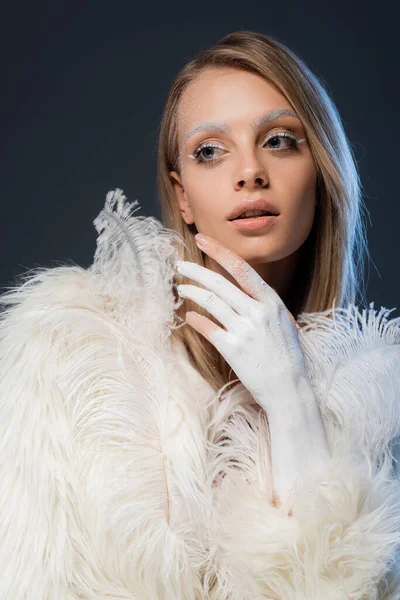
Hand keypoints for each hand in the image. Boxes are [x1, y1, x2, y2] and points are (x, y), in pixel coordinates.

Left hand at [175, 233, 308, 414]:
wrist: (289, 388)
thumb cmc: (286, 354)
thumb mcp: (282, 321)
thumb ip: (262, 303)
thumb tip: (240, 287)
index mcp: (272, 301)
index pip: (241, 268)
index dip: (218, 251)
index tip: (201, 240)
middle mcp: (258, 313)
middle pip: (219, 283)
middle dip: (195, 270)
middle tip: (180, 264)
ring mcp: (245, 331)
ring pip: (210, 302)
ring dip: (192, 292)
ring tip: (181, 288)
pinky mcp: (233, 350)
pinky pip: (208, 329)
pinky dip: (196, 320)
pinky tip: (188, 317)